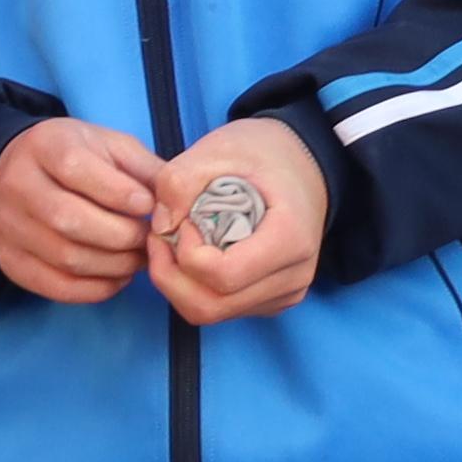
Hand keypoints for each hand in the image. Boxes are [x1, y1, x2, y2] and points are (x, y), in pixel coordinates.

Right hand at [0, 118, 167, 300]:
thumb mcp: (111, 146)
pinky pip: (56, 286)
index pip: (75, 168)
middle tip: (149, 238)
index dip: (118, 191)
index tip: (147, 205)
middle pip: (69, 220)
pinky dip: (96, 288)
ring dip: (115, 265)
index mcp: (44, 146)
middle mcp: (18, 186)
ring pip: (66, 258)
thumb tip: (177, 203)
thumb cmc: (77, 157)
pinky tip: (118, 276)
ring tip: (138, 258)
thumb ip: (145, 169)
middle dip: (122, 235)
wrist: (19, 173)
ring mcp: (9, 228)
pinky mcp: (11, 262)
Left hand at [143, 120, 321, 324]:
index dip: (187, 254)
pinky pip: (220, 309)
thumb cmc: (264, 152)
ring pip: (211, 312)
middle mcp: (293, 276)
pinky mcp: (270, 300)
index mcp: (290, 239)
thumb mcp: (219, 149)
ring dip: (177, 283)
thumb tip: (161, 226)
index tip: (182, 219)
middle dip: (170, 276)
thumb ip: (180, 181)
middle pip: (211, 305)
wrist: (301, 163)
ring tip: (173, 242)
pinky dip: (193, 288)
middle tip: (160, 237)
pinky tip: (192, 254)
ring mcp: (284, 294)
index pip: (224, 276)